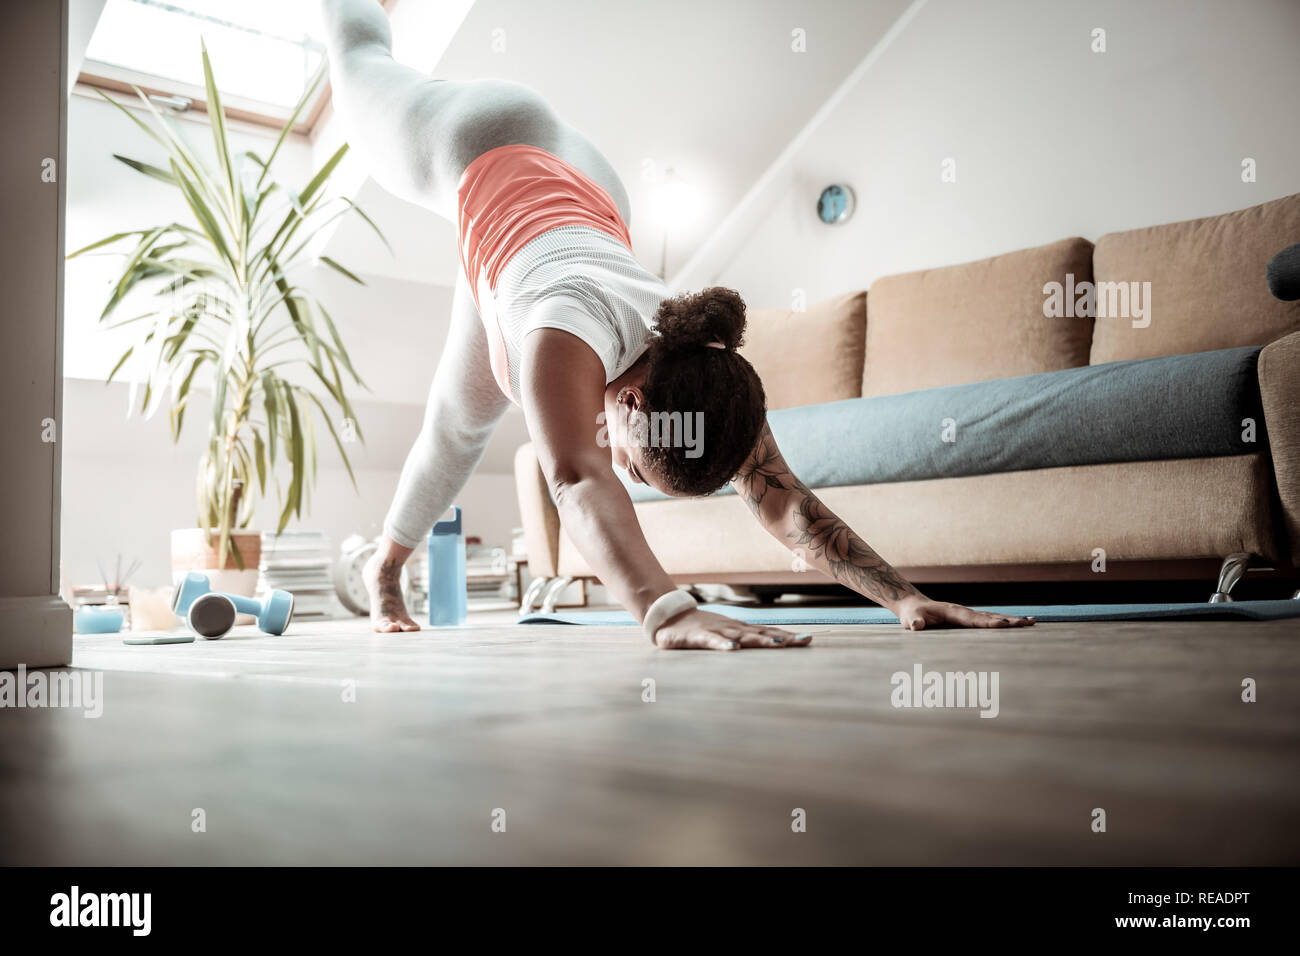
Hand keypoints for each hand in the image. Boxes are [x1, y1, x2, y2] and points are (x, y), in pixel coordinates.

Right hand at [652, 609, 813, 650]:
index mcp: (739, 630)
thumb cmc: (698, 628)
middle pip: (762, 633)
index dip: (787, 636)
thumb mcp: (724, 634)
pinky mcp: (698, 637)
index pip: (768, 632)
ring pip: (741, 636)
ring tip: (778, 645)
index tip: (808, 640)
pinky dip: (723, 644)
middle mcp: (733, 629)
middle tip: (804, 641)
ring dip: (760, 640)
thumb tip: (765, 645)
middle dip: (783, 638)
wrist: (668, 616)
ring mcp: (717, 631)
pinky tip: (733, 649)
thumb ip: (741, 640)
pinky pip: (712, 641)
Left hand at [895, 595, 1034, 630]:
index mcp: (951, 612)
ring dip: (1012, 620)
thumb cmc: (912, 614)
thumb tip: (917, 625)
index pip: (972, 619)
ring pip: (993, 616)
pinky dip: (1006, 622)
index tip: (1004, 625)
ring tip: (1032, 622)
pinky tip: (1021, 624)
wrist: (913, 605)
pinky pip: (990, 620)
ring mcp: (967, 614)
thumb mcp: (909, 619)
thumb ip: (914, 622)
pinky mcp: (969, 618)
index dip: (987, 623)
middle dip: (1008, 621)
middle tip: (1028, 623)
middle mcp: (963, 611)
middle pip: (989, 616)